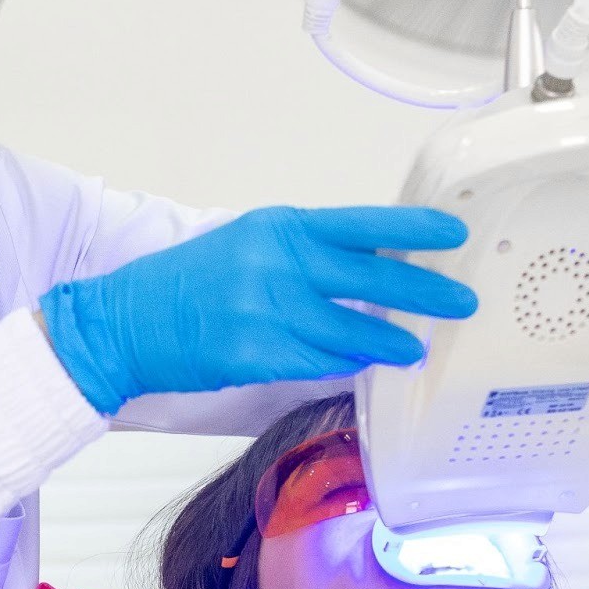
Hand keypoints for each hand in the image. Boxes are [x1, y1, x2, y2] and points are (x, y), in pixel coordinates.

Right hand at [39, 205, 476, 414]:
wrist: (128, 320)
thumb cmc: (189, 282)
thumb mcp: (248, 244)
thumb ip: (304, 252)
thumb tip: (369, 262)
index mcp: (278, 227)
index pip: (360, 223)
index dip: (411, 227)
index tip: (452, 232)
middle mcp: (277, 263)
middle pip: (370, 277)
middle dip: (423, 291)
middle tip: (460, 301)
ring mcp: (267, 310)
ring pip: (351, 329)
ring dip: (390, 341)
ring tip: (416, 347)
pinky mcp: (257, 354)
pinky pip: (319, 362)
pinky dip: (345, 364)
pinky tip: (365, 365)